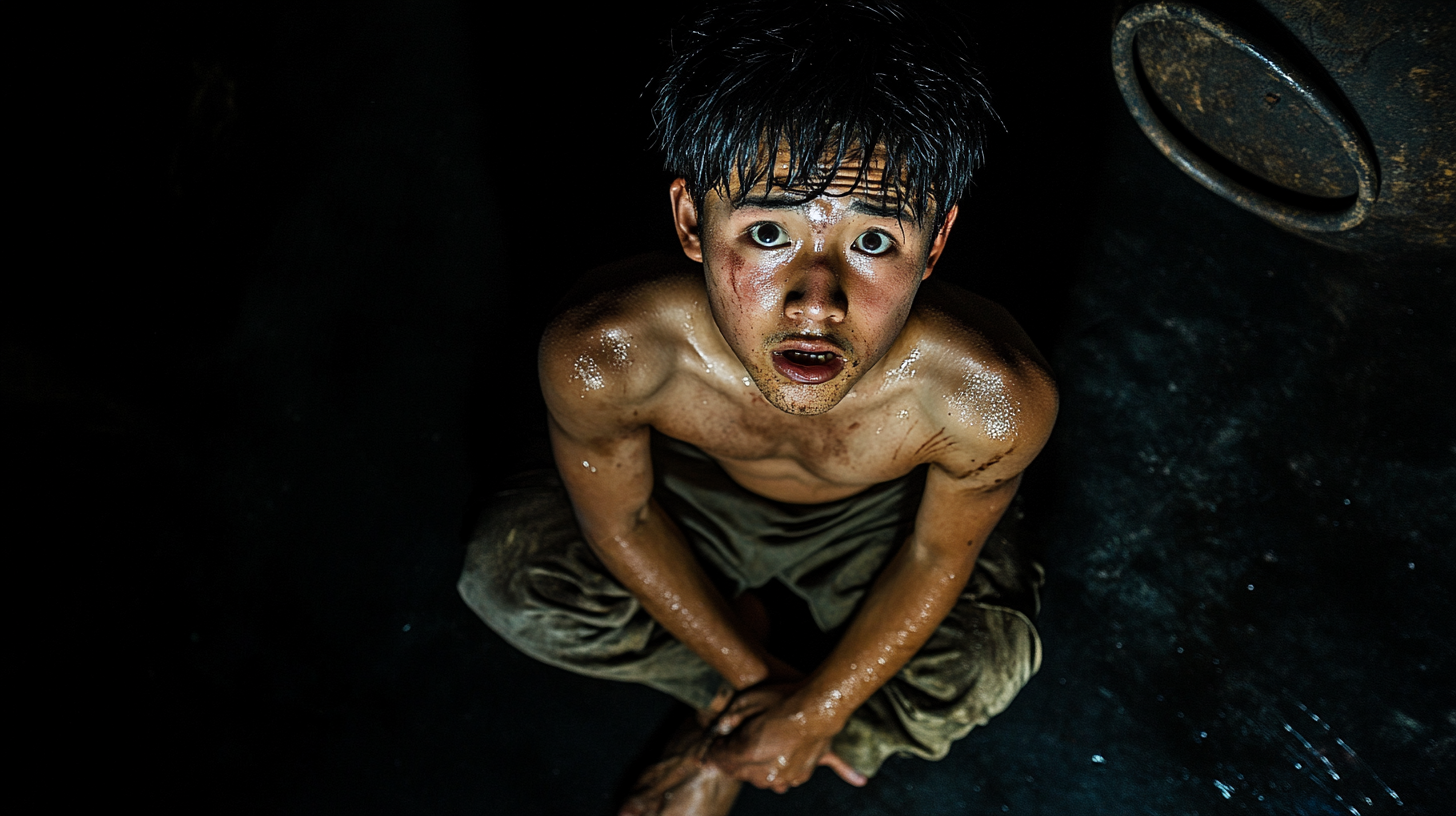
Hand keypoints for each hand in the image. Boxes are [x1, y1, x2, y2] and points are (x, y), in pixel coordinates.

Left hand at [706, 684, 866, 791]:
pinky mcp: (807, 770)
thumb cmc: (781, 698)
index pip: (722, 758)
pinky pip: (803, 777)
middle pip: (741, 772)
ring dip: (758, 767)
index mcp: (749, 754)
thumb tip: (717, 730)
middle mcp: (767, 772)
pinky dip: (837, 774)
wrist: (817, 702)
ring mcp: (788, 775)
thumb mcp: (745, 701)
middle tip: (730, 743)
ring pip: (765, 779)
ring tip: (759, 748)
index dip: (714, 750)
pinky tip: (858, 780)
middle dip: (733, 759)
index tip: (711, 742)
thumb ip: (729, 719)